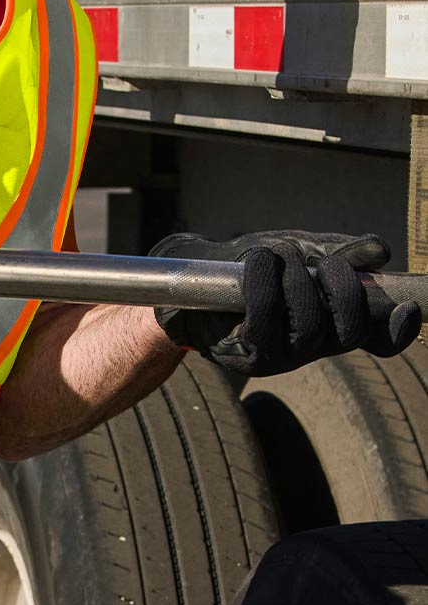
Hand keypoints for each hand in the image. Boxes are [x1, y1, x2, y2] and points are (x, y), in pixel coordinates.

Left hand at [148, 230, 420, 376]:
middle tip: (324, 262)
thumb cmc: (256, 262)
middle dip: (343, 289)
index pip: (377, 338)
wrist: (199, 272)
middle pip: (347, 332)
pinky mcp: (248, 353)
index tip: (409, 306)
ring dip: (296, 279)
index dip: (398, 329)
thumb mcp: (301, 249)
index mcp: (334, 322)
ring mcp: (282, 355)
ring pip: (309, 327)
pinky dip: (265, 282)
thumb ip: (338, 251)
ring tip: (279, 254)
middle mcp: (314, 345)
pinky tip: (260, 261)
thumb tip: (379, 252)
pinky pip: (265, 319)